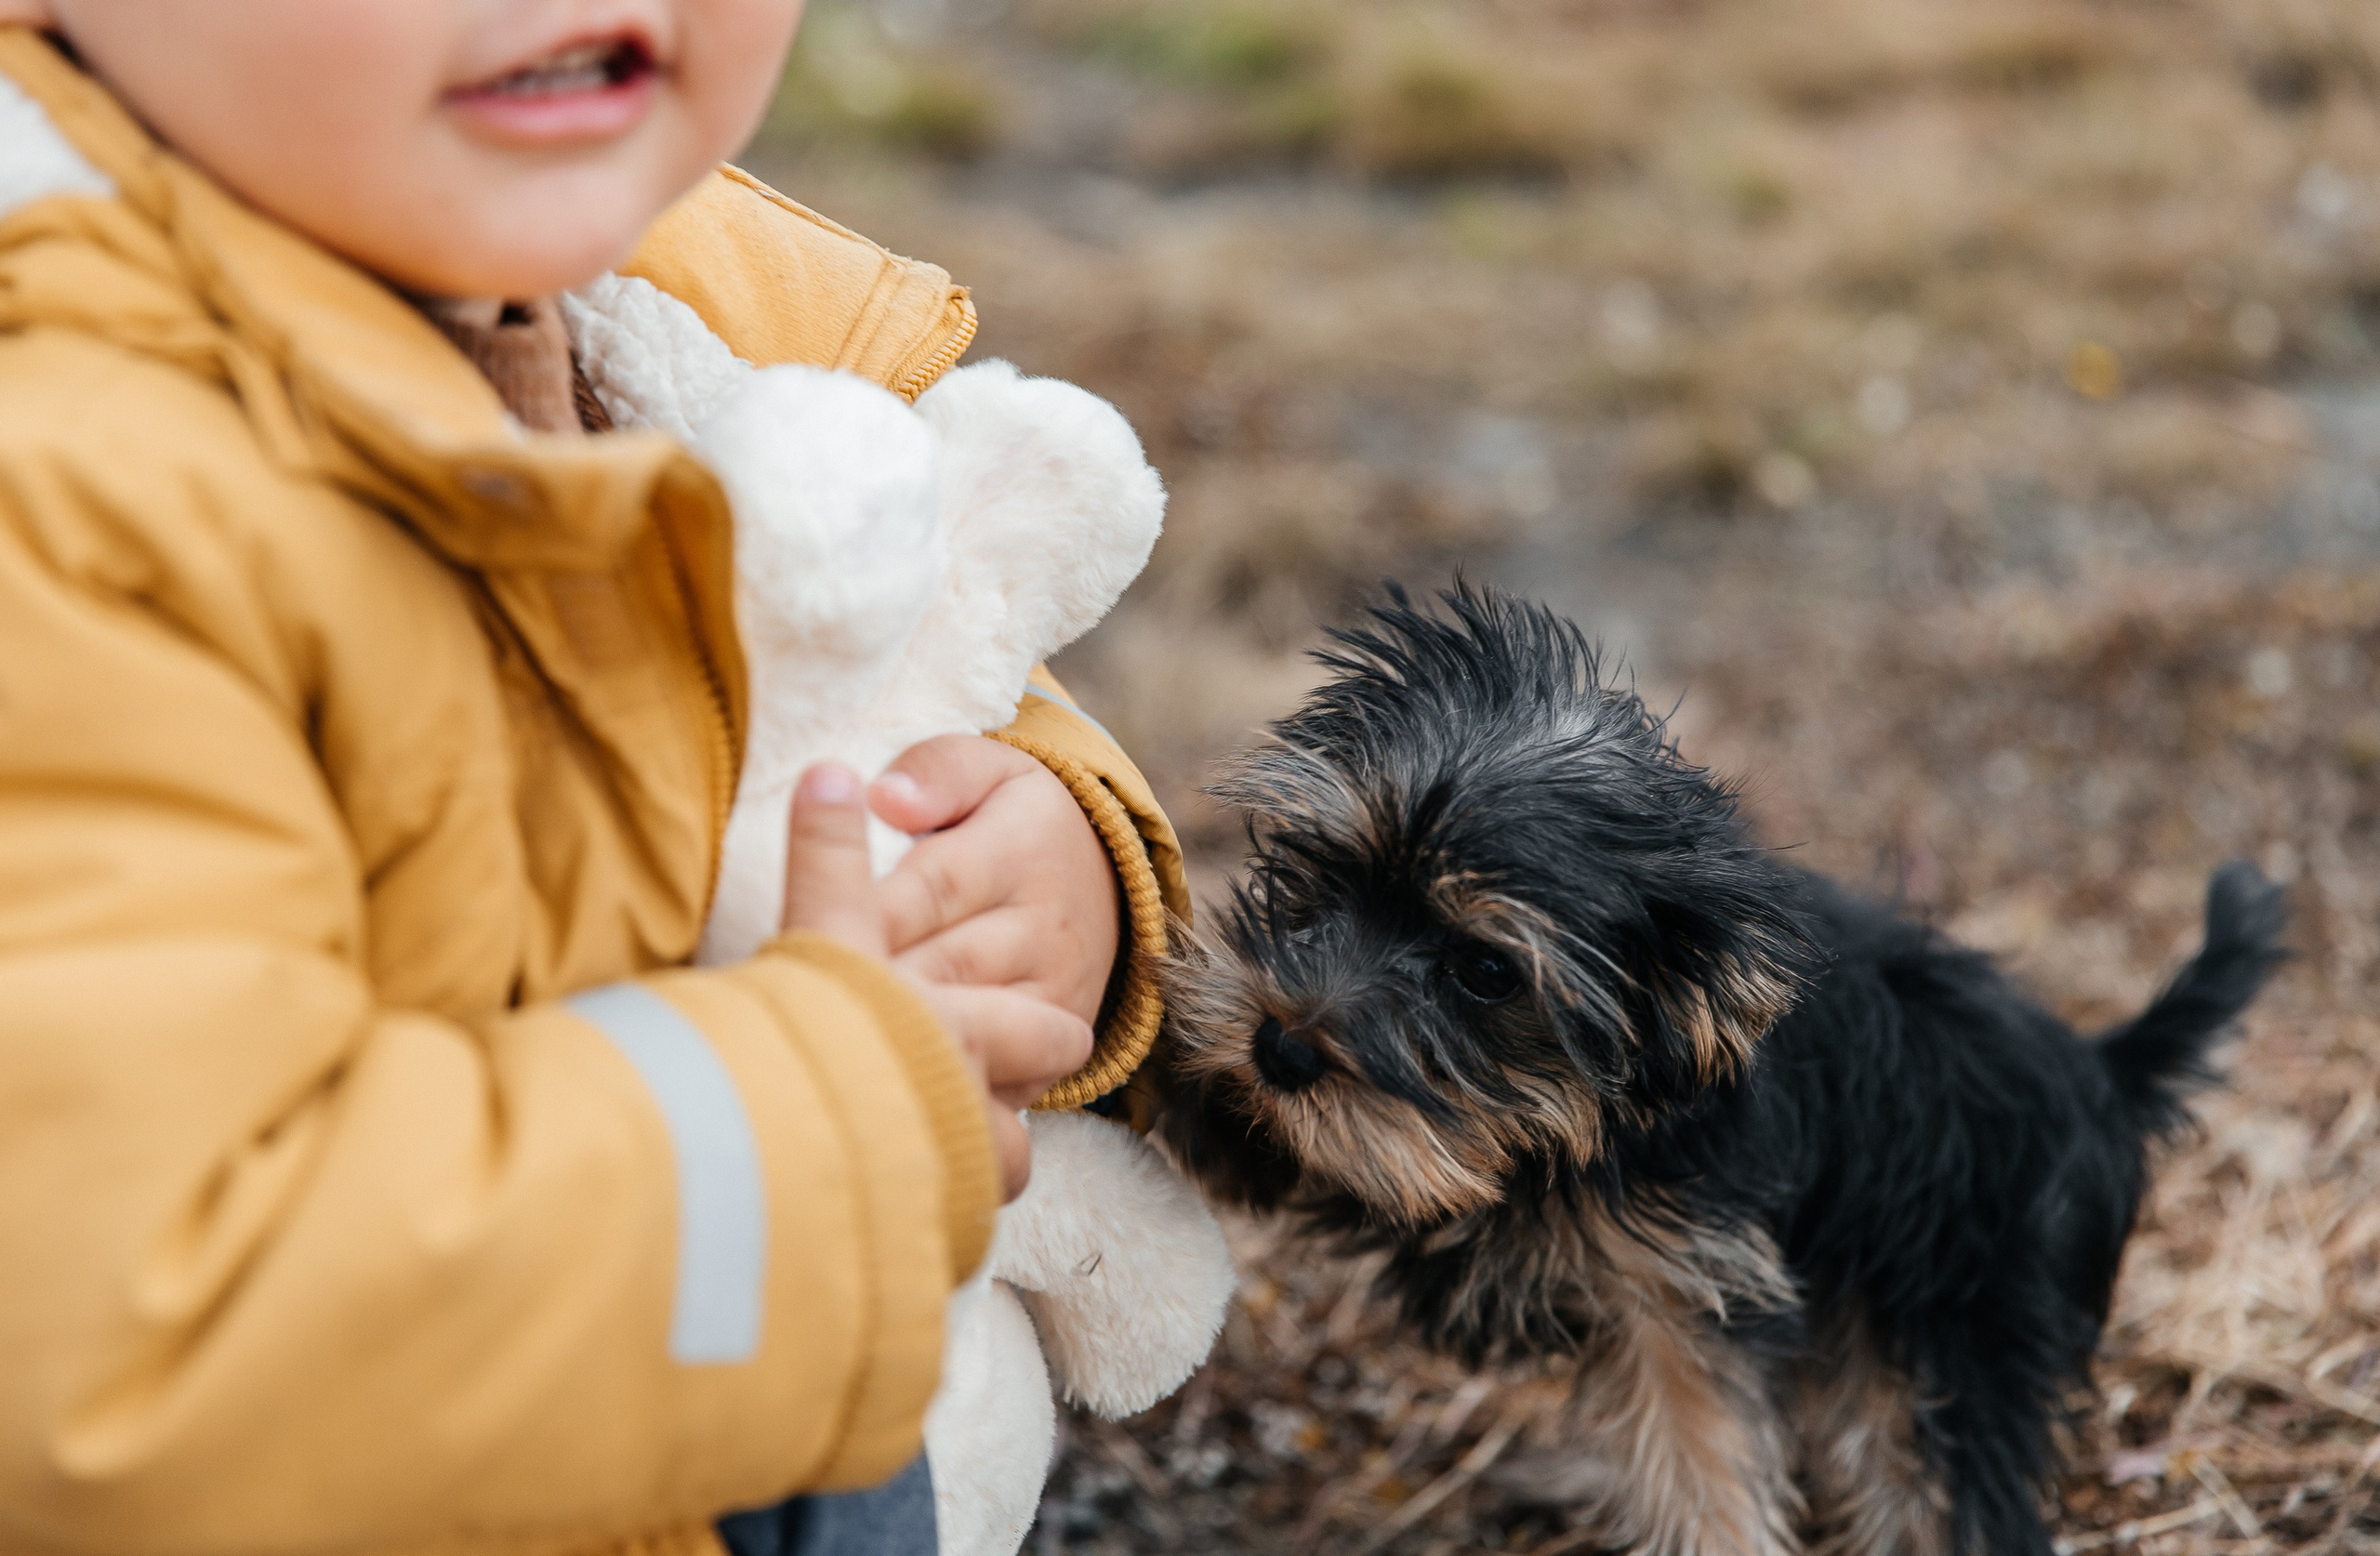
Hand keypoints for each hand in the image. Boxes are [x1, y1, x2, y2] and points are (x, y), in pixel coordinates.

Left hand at [780, 763, 1086, 1199]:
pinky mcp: (1053, 1052)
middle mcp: (1044, 928)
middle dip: (872, 990)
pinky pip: (999, 1083)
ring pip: (972, 1030)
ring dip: (898, 1046)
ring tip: (827, 1057)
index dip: (866, 913)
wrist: (1110, 885)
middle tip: (799, 1011)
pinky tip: (882, 1102)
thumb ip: (937, 771)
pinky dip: (945, 1094)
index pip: (933, 886)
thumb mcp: (990, 769)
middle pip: (945, 965)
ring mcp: (1053, 996)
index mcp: (1021, 851)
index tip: (810, 933)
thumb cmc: (1016, 822)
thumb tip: (883, 798)